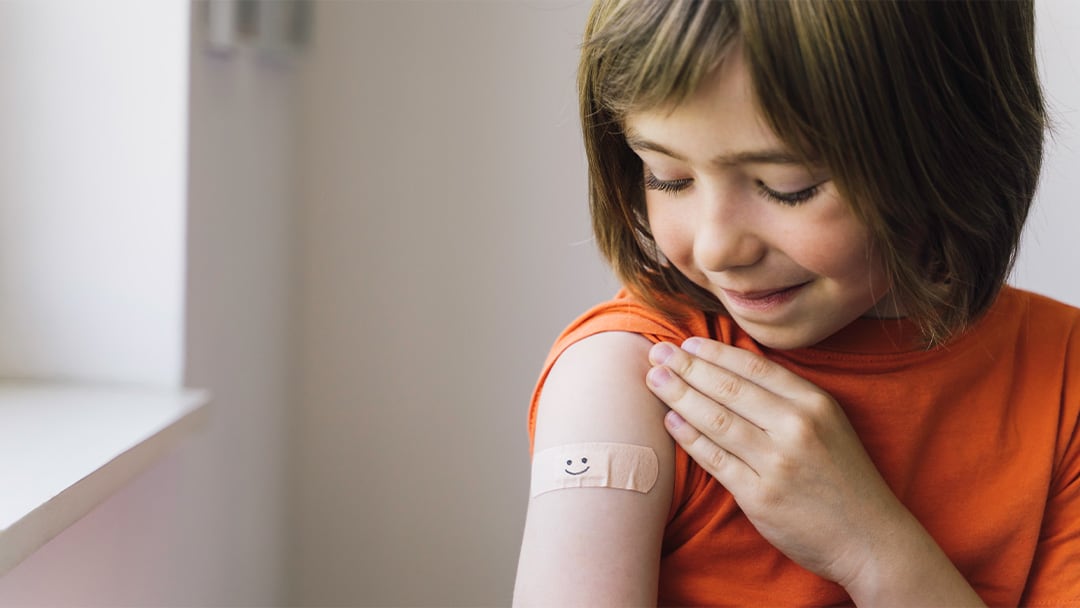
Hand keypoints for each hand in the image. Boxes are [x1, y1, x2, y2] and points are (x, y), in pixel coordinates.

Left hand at [644, 336, 907, 586]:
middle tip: (657, 352)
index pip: (753, 367)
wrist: (869, 538)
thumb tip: (731, 369)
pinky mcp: (759, 496)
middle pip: (728, 388)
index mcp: (814, 403)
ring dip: (679, 396)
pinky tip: (671, 421)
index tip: (686, 343)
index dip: (714, 352)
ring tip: (654, 380)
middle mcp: (795, 428)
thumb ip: (787, 398)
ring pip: (715, 420)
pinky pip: (714, 459)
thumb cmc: (842, 477)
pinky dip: (689, 438)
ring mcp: (776, 463)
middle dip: (687, 367)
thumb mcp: (829, 423)